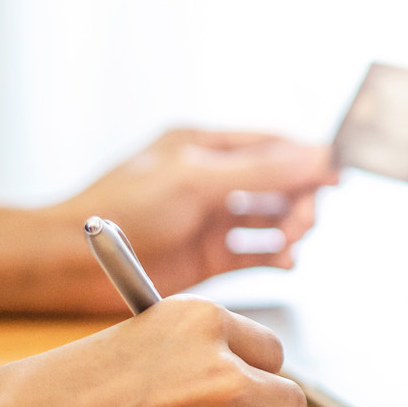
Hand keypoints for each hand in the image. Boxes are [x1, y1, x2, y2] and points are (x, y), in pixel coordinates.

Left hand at [47, 129, 338, 304]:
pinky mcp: (204, 258)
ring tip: (291, 242)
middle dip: (297, 199)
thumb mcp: (196, 180)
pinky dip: (273, 256)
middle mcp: (208, 180)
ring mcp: (207, 220)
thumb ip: (260, 169)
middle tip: (304, 221)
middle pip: (275, 183)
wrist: (72, 261)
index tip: (336, 177)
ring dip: (288, 228)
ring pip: (267, 219)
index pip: (269, 145)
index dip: (306, 160)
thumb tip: (318, 155)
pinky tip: (285, 260)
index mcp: (202, 146)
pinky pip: (252, 254)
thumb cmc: (123, 209)